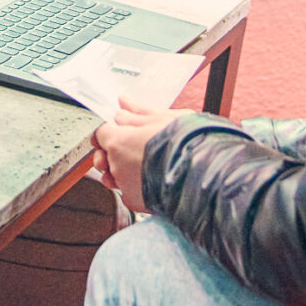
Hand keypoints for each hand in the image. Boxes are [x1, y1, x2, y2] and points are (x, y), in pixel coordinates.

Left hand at [92, 99, 180, 215]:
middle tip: (130, 147)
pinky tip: (153, 178)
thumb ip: (139, 112)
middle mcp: (117, 166)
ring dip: (124, 169)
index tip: (121, 129)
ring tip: (144, 163)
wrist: (204, 174)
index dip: (110, 129)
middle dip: (113, 151)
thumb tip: (123, 103)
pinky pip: (129, 192)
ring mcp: (125, 186)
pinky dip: (137, 186)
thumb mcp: (164, 118)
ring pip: (115, 176)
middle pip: (105, 156)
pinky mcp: (136, 202)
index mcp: (119, 141)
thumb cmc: (186, 142)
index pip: (100, 133)